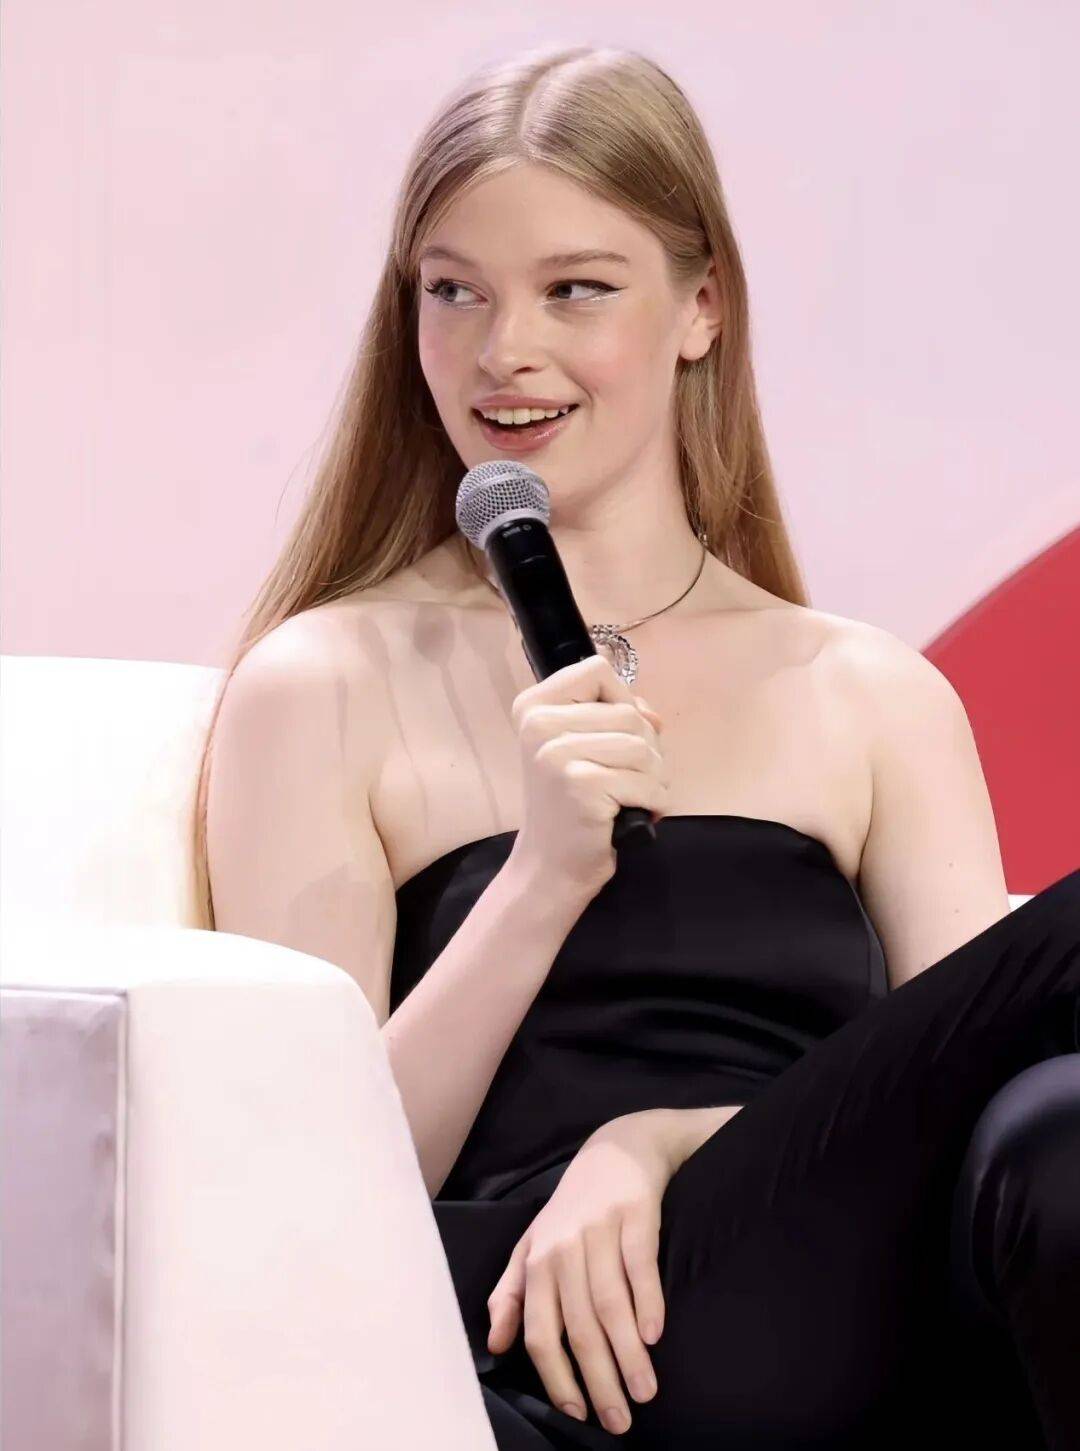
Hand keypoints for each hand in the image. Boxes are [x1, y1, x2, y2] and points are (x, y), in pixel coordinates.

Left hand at [485, 1111, 677, 1433]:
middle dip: (599, 1380)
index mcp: (537, 1261)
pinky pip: (641, 1267)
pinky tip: (655, 1335)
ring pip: (611, 1304)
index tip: (577, 1412)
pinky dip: (647, 1302)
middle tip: (619, 1421)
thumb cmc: (572, 1209)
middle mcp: (564, 1247)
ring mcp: (600, 1231)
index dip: (556, 1375)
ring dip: (628, 1354)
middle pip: (579, 1326)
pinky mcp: (636, 1216)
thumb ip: (512, 1293)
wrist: (619, 1148)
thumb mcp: (533, 1244)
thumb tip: (496, 1344)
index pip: (540, 1330)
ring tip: (645, 1393)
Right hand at [508, 653, 668, 904]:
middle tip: (624, 782)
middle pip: (629, 711)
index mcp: (534, 707)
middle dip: (646, 750)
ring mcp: (557, 754)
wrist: (549, 867)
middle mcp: (539, 724)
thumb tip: (654, 717)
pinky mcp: (581, 784)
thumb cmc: (570, 806)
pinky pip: (647, 782)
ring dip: (653, 779)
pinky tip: (629, 817)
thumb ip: (613, 718)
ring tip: (629, 799)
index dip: (624, 700)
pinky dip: (653, 802)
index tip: (616, 737)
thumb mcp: (581, 748)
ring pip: (644, 747)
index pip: (598, 671)